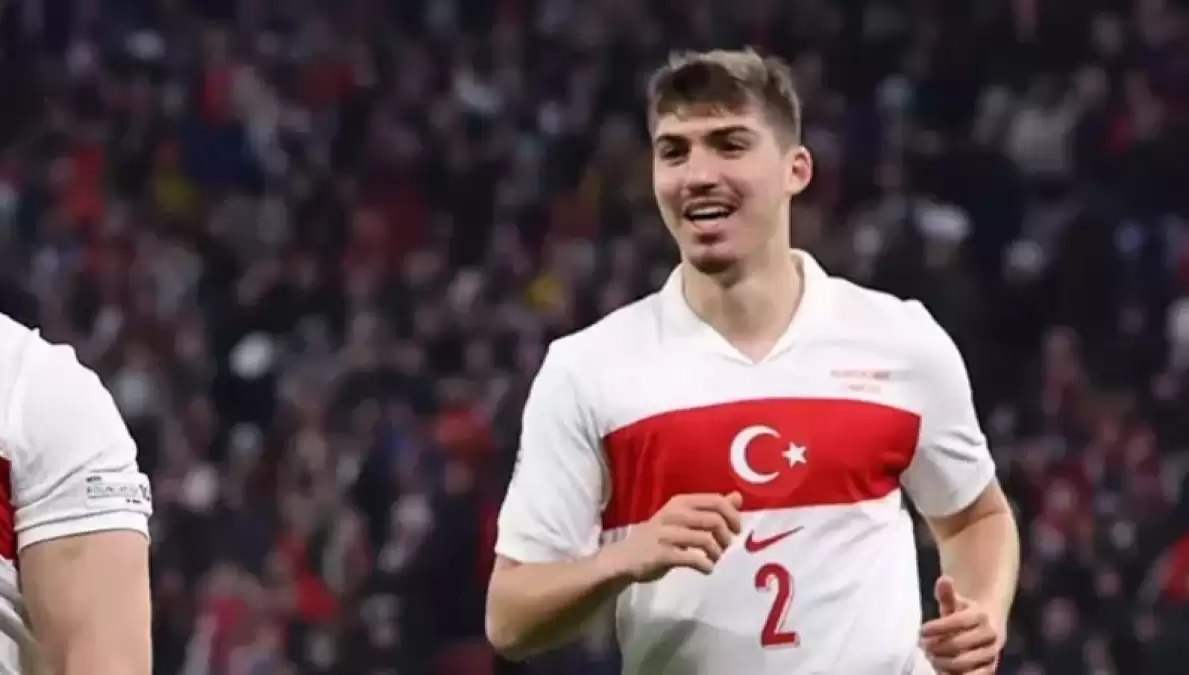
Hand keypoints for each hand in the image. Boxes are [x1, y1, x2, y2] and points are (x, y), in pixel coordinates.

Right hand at [600, 492, 742, 582]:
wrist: (624, 558)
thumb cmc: (658, 537)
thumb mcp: (683, 518)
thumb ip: (710, 509)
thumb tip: (738, 498)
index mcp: (680, 502)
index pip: (716, 501)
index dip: (732, 516)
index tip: (736, 530)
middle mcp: (674, 514)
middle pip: (715, 520)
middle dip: (726, 537)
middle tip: (724, 548)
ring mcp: (667, 534)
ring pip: (706, 540)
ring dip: (717, 553)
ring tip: (714, 559)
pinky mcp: (663, 554)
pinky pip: (694, 559)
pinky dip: (706, 566)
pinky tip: (706, 569)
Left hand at [920, 576, 1002, 673]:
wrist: (986, 627)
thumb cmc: (964, 614)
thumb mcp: (954, 602)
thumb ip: (947, 594)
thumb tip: (943, 579)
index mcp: (981, 615)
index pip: (957, 622)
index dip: (937, 627)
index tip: (921, 631)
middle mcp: (990, 634)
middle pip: (958, 644)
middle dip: (936, 646)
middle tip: (923, 646)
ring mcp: (992, 652)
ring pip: (965, 662)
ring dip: (943, 662)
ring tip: (931, 658)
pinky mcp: (991, 667)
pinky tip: (942, 671)